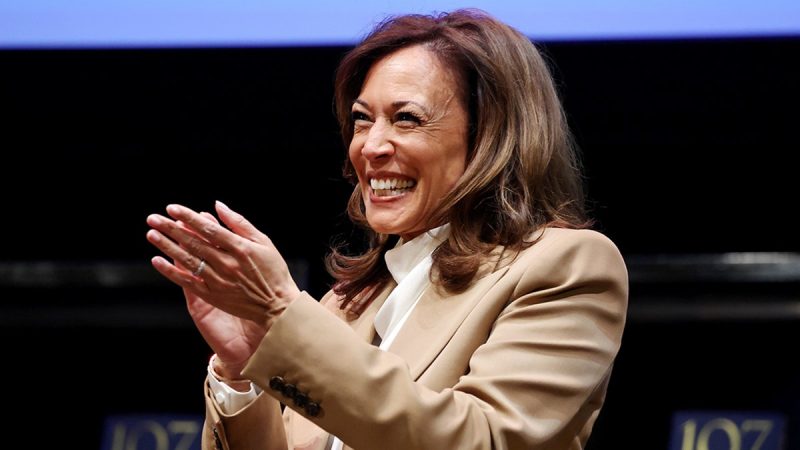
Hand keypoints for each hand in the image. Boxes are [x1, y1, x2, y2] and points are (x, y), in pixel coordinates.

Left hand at [146, 201, 300, 374]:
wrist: (277, 306)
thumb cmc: (273, 271)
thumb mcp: (263, 242)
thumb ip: (240, 223)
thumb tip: (218, 206)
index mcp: (240, 248)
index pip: (208, 229)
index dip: (188, 217)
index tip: (172, 208)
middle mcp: (227, 264)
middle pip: (193, 243)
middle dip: (171, 229)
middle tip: (153, 218)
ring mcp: (218, 280)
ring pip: (187, 260)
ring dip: (167, 247)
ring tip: (152, 234)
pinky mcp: (213, 295)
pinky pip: (187, 282)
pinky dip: (171, 272)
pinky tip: (157, 261)